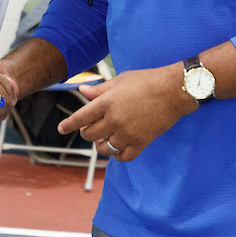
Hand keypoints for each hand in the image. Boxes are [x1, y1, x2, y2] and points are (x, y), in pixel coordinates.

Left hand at [57, 63, 195, 160]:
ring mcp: (128, 132)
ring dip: (101, 145)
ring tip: (103, 139)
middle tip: (90, 129)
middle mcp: (114, 119)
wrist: (174, 90)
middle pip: (90, 135)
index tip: (61, 129)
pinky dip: (117, 155)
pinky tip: (117, 148)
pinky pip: (123, 156)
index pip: (80, 117)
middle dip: (86, 132)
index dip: (69, 125)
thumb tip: (83, 91)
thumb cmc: (147, 80)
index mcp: (107, 102)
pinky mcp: (141, 142)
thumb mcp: (120, 80)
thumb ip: (100, 89)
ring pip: (105, 147)